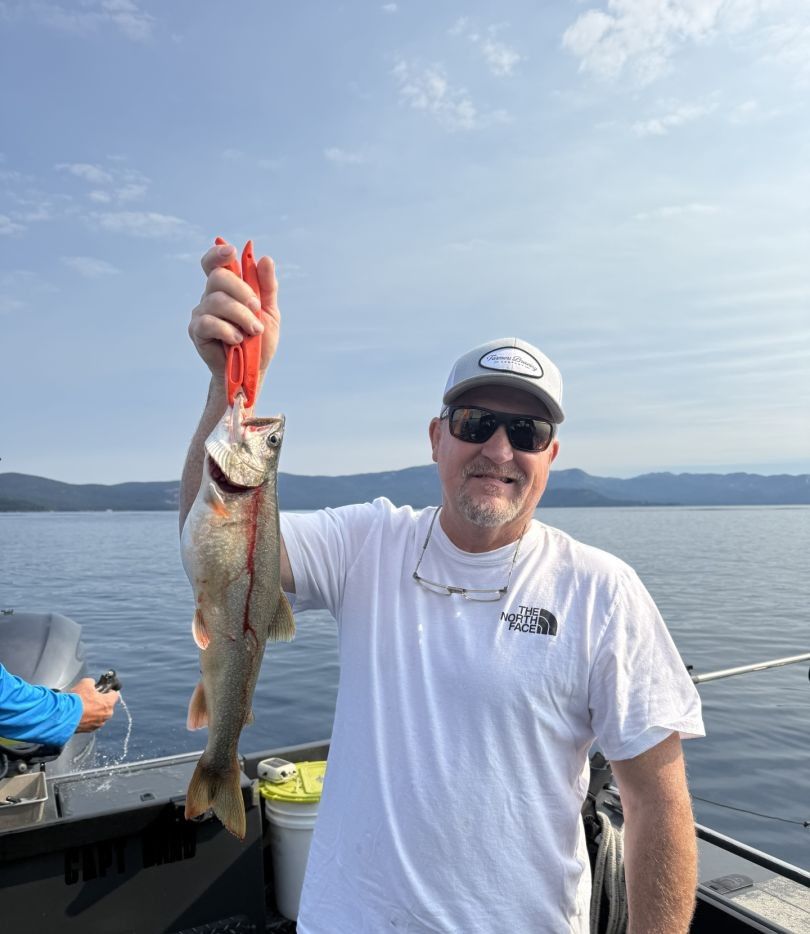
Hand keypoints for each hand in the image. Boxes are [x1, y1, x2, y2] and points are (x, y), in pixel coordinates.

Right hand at [70, 678, 119, 732]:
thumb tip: (91, 684)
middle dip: (100, 701)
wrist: (64, 716)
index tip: (103, 690)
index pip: (114, 695)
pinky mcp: (89, 730)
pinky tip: (79, 714)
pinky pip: (91, 722)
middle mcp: (106, 715)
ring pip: (99, 715)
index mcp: (108, 703)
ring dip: (93, 711)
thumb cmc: (77, 700)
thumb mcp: (85, 683)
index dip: (108, 691)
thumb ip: (92, 682)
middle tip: (90, 698)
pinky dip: (87, 718)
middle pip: (107, 706)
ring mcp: (98, 724)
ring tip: (83, 707)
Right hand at [188, 241, 280, 379]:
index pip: (215, 263)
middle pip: (218, 277)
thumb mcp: (269, 312)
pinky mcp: (196, 331)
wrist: (251, 372)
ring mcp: (201, 313)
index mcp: (227, 289)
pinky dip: (228, 330)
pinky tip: (237, 340)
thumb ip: (267, 287)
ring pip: (217, 301)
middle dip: (242, 291)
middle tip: (257, 309)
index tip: (232, 251)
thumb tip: (264, 259)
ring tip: (253, 332)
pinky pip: (209, 322)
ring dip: (241, 316)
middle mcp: (210, 297)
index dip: (219, 253)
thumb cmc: (259, 341)